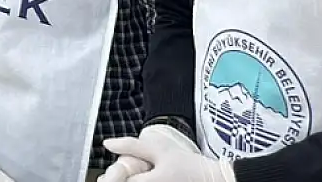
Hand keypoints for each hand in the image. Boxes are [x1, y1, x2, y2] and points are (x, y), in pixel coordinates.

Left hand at [104, 126, 233, 181]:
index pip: (118, 179)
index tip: (114, 170)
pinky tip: (145, 180)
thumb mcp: (160, 149)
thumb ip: (132, 146)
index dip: (113, 173)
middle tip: (123, 174)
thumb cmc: (189, 165)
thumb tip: (107, 144)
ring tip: (138, 176)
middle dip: (119, 179)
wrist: (213, 180)